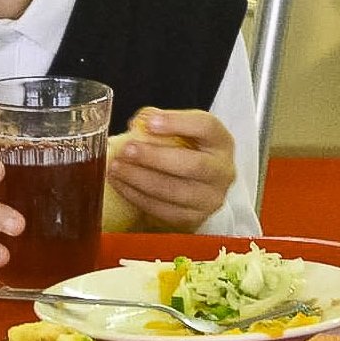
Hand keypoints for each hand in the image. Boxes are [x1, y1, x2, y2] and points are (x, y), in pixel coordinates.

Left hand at [107, 108, 236, 231]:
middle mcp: (222, 171)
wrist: (193, 187)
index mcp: (221, 142)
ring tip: (117, 168)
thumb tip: (138, 122)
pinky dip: (138, 196)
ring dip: (140, 179)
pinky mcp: (194, 218)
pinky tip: (122, 184)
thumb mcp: (179, 132)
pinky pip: (163, 210)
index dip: (178, 123)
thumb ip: (159, 121)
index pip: (206, 127)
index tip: (149, 122)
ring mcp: (210, 198)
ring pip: (175, 191)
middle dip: (155, 157)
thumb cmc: (184, 152)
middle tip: (127, 150)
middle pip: (193, 165)